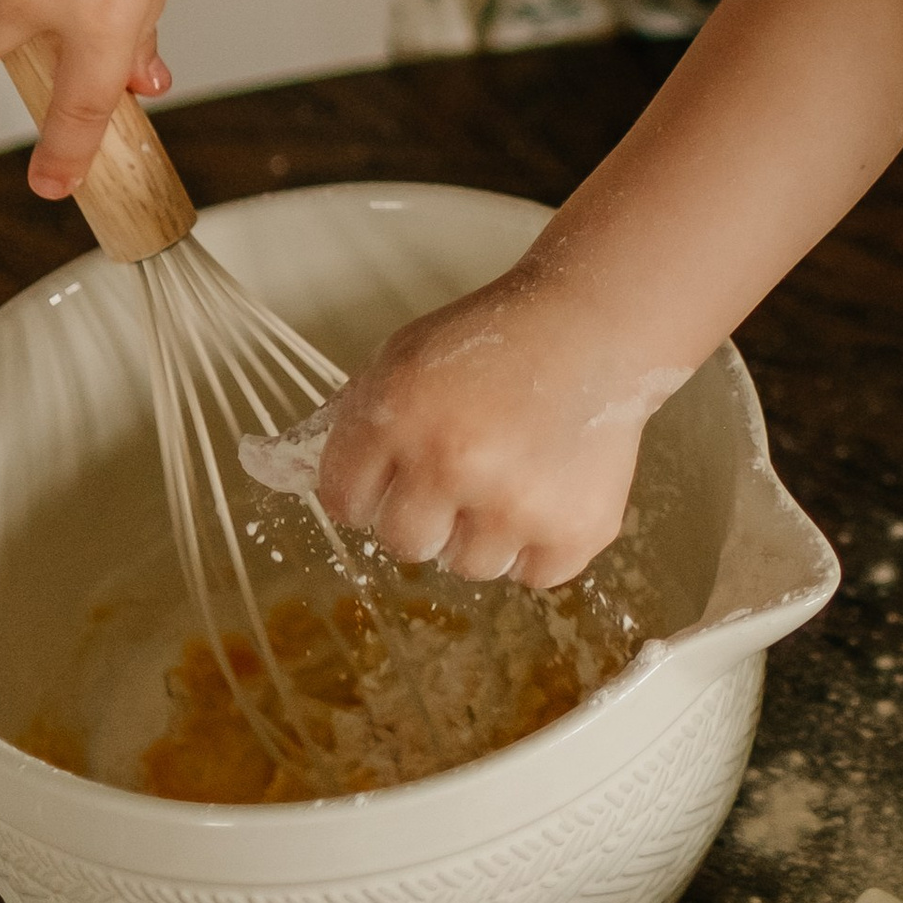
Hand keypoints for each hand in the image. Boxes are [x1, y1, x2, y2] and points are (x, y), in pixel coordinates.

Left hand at [314, 268, 672, 589]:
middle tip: (459, 474)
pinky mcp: (575, 530)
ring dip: (482, 531)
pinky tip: (547, 491)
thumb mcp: (404, 356)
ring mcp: (517, 505)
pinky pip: (532, 576)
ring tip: (511, 475)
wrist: (592, 326)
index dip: (365, 489)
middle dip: (424, 514)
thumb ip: (358, 419)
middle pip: (404, 544)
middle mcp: (453, 466)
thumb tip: (309, 478)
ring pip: (469, 566)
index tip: (390, 476)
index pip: (343, 502)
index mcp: (397, 417)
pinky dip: (538, 544)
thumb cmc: (494, 341)